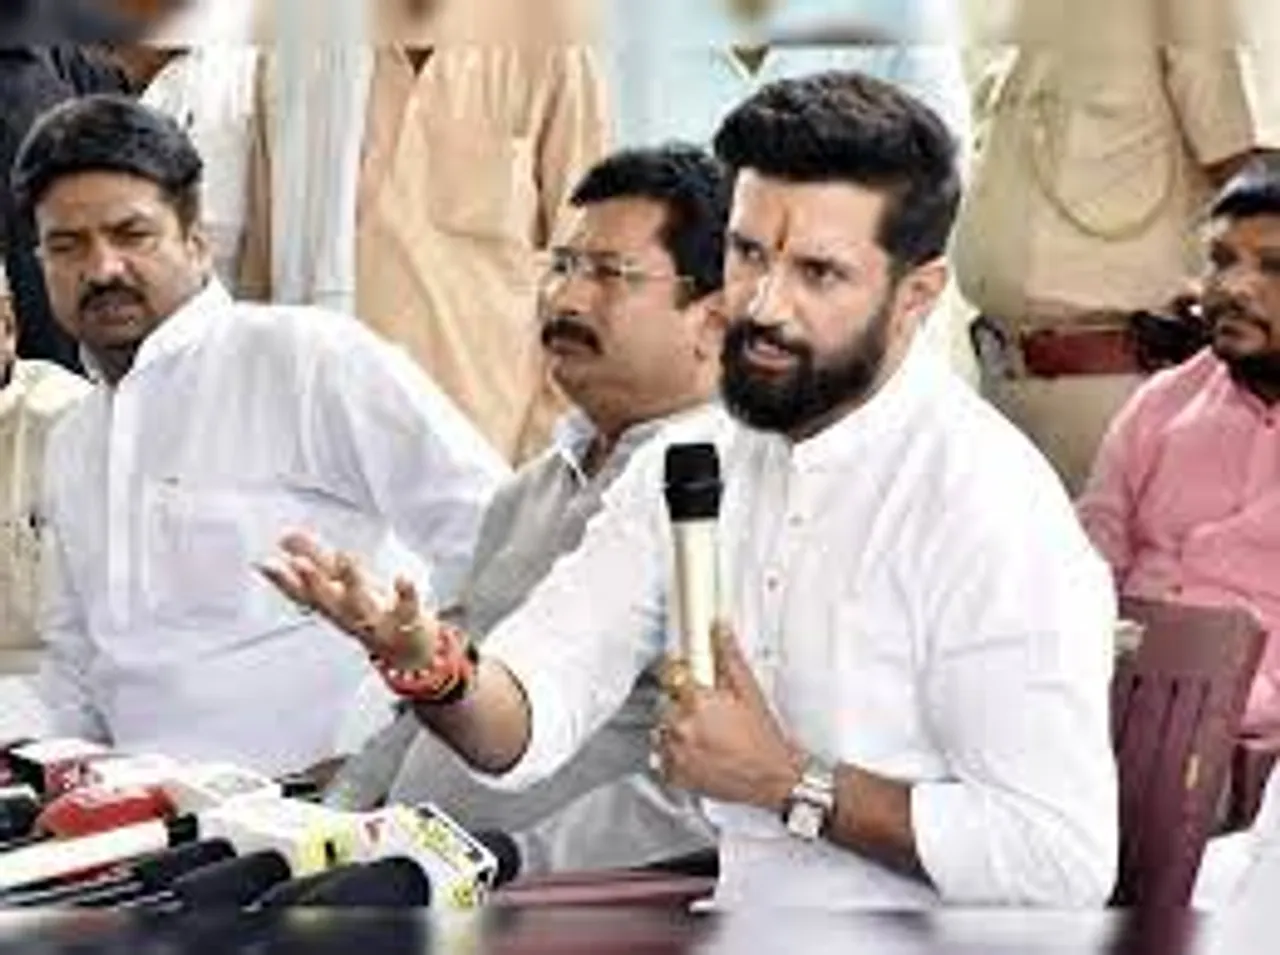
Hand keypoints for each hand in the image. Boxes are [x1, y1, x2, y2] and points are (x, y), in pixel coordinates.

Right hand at [258, 531, 436, 667]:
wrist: (408, 654)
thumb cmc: (370, 613)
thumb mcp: (341, 586)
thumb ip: (315, 560)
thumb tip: (285, 536)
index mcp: (333, 605)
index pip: (303, 593)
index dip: (282, 580)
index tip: (265, 564)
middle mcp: (350, 615)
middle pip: (328, 600)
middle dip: (313, 582)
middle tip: (297, 562)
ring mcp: (377, 620)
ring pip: (361, 604)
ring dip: (352, 582)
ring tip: (345, 557)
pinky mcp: (406, 621)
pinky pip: (406, 608)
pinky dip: (405, 594)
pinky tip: (402, 577)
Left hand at [654, 623, 803, 811]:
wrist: (771, 779)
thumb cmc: (763, 740)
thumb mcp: (749, 693)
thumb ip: (729, 659)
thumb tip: (720, 631)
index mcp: (697, 702)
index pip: (672, 675)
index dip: (680, 674)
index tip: (684, 675)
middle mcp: (681, 727)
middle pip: (664, 702)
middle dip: (680, 703)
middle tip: (705, 712)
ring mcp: (675, 753)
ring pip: (660, 729)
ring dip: (675, 728)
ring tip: (703, 733)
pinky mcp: (673, 775)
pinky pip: (661, 756)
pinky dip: (674, 753)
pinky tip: (697, 751)